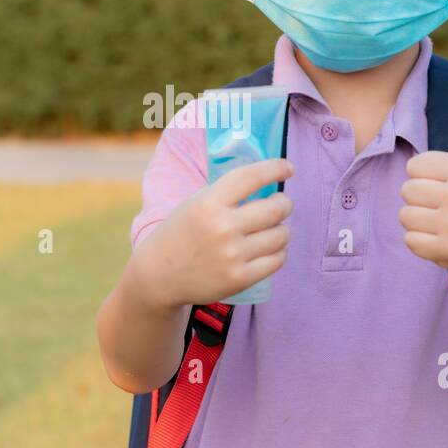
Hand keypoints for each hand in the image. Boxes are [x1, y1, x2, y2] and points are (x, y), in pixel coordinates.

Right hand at [130, 158, 293, 309]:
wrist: (159, 276)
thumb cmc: (181, 234)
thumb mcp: (196, 203)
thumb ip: (227, 193)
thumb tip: (268, 183)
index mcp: (209, 202)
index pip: (252, 177)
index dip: (276, 169)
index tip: (288, 168)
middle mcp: (222, 227)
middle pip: (276, 209)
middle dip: (284, 204)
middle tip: (281, 204)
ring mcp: (232, 255)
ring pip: (281, 235)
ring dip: (281, 230)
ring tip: (272, 230)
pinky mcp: (240, 279)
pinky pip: (277, 259)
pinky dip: (278, 252)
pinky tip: (268, 249)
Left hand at [399, 91, 447, 269]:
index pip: (413, 166)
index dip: (425, 175)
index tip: (446, 183)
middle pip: (406, 190)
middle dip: (420, 197)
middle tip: (444, 204)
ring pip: (405, 216)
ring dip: (419, 220)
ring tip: (442, 220)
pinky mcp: (446, 251)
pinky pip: (409, 240)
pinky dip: (421, 241)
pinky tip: (441, 238)